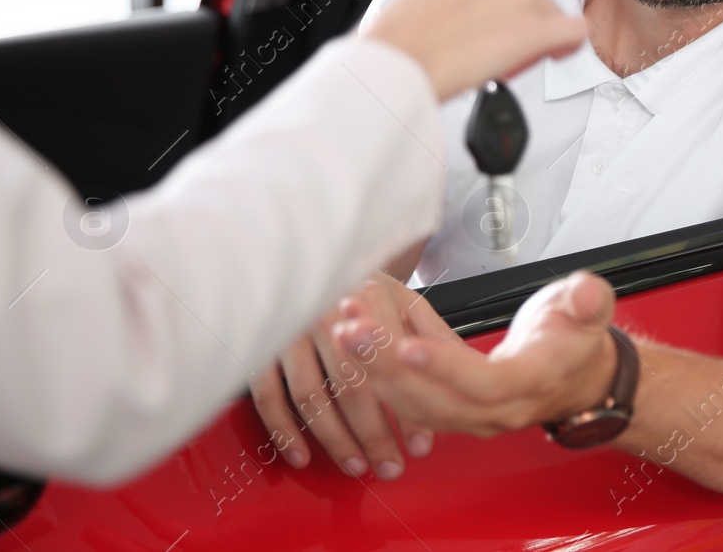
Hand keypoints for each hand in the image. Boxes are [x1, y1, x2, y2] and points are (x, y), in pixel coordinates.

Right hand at [249, 272, 457, 478]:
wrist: (304, 257)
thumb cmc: (359, 284)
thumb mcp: (400, 296)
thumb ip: (430, 332)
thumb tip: (462, 367)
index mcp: (368, 298)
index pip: (392, 366)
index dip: (408, 411)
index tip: (420, 445)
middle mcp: (326, 312)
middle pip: (353, 386)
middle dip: (374, 435)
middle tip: (390, 465)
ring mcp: (290, 330)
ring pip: (312, 396)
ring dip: (335, 440)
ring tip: (356, 465)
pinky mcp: (260, 346)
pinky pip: (269, 396)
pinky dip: (285, 430)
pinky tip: (303, 454)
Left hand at [330, 270, 620, 437]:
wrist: (580, 379)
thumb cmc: (577, 340)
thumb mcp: (591, 311)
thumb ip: (589, 300)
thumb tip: (587, 292)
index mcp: (532, 381)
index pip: (485, 383)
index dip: (445, 367)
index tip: (407, 345)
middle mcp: (499, 409)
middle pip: (436, 400)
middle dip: (389, 367)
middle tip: (354, 330)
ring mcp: (474, 416)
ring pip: (416, 404)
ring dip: (375, 370)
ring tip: (345, 329)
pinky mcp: (454, 411)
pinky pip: (411, 401)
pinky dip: (381, 374)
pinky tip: (359, 340)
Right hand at [361, 0, 587, 101]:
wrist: (400, 63)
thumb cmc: (403, 35)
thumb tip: (473, 6)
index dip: (511, 0)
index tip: (500, 18)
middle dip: (524, 18)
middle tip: (496, 44)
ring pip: (554, 15)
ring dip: (538, 35)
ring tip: (503, 55)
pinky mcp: (540, 28)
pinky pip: (574, 34)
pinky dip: (567, 46)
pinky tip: (552, 55)